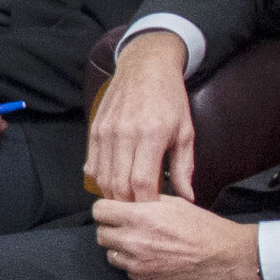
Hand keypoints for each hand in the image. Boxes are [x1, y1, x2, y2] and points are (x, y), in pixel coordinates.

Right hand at [87, 33, 198, 202]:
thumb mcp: (186, 132)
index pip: (143, 184)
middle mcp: (125, 134)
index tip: (155, 212)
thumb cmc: (169, 99)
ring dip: (113, 195)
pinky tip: (113, 184)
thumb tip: (187, 198)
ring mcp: (106, 131)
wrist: (145, 66)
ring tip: (127, 201)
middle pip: (119, 186)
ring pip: (103, 178)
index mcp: (152, 136)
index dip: (147, 205)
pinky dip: (100, 180)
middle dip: (129, 206)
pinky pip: (92, 165)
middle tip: (140, 213)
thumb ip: (184, 168)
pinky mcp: (95, 129)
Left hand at [91, 196, 262, 279]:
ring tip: (144, 246)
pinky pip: (131, 274)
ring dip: (123, 251)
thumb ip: (144, 202)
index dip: (105, 210)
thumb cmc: (204, 228)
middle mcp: (134, 243)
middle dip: (111, 230)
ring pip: (113, 257)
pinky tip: (156, 261)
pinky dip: (138, 267)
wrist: (228, 258)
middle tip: (127, 229)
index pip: (99, 211)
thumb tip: (125, 201)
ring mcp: (139, 267)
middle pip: (101, 235)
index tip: (112, 212)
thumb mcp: (174, 203)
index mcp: (140, 218)